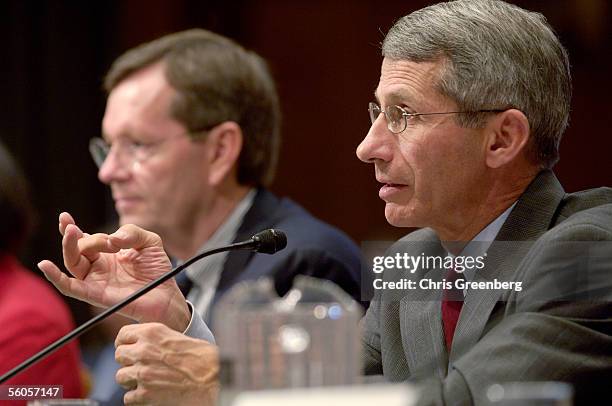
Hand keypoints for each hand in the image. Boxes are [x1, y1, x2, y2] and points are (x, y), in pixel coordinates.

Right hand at [38, 212, 189, 330]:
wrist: (167, 294)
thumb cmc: (158, 269)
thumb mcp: (149, 241)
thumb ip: (132, 232)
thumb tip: (113, 238)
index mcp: (107, 252)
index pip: (84, 239)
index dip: (72, 228)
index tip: (64, 217)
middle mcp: (98, 266)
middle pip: (76, 249)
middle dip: (74, 236)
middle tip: (76, 228)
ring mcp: (95, 280)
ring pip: (72, 263)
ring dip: (69, 247)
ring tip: (72, 233)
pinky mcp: (96, 294)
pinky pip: (71, 287)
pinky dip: (55, 278)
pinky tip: (45, 266)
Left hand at [115, 323, 218, 404]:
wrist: (212, 378)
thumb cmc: (202, 358)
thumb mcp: (177, 338)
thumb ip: (156, 340)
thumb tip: (143, 345)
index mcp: (152, 333)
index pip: (123, 335)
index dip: (125, 343)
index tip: (129, 348)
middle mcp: (143, 351)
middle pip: (119, 356)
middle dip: (128, 362)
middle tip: (139, 366)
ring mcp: (142, 373)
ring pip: (120, 377)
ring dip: (131, 380)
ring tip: (147, 381)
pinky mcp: (144, 394)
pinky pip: (128, 397)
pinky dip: (137, 398)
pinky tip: (150, 393)